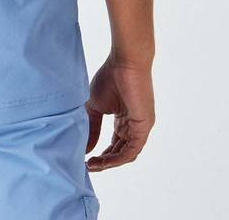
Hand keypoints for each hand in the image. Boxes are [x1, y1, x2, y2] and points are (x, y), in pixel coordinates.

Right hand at [85, 55, 154, 171]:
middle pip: (120, 152)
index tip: (85, 159)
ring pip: (126, 154)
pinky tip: (104, 160)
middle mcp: (133, 126)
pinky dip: (118, 158)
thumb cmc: (111, 77)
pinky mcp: (143, 126)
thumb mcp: (95, 106)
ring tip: (94, 165)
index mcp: (124, 120)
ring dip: (110, 162)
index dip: (101, 154)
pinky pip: (132, 149)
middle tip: (88, 166)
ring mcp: (140, 127)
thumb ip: (92, 127)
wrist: (124, 63)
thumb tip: (85, 149)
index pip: (114, 145)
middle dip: (104, 161)